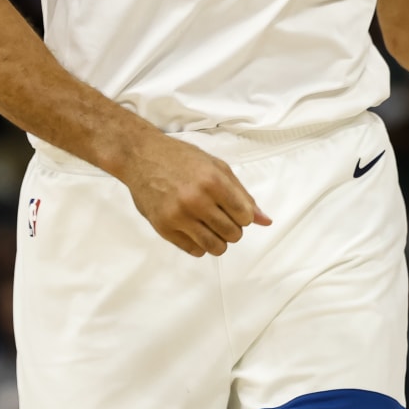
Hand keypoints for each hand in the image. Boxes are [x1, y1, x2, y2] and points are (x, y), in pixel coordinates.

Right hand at [116, 133, 270, 256]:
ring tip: (211, 226)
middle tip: (222, 217)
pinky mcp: (163, 228)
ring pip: (215, 247)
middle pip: (233, 234)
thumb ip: (242, 195)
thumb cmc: (182, 159)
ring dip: (219, 240)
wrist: (142, 157)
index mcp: (213, 181)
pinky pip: (194, 250)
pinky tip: (195, 229)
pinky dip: (200, 245)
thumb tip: (266, 221)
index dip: (244, 216)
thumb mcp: (217, 168)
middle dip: (233, 228)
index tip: (235, 210)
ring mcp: (178, 216)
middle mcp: (196, 200)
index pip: (245, 216)